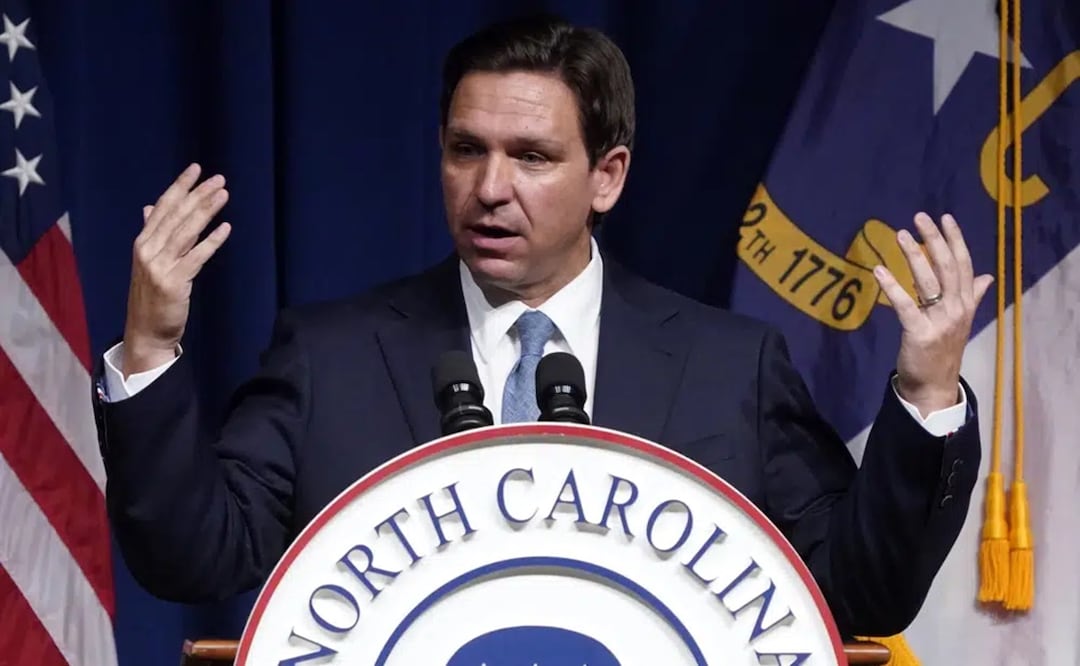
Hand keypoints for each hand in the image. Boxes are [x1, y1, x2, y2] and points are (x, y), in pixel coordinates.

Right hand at [122, 164, 231, 375]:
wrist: (146, 331)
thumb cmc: (151, 296)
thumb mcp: (148, 261)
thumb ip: (151, 233)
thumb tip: (149, 208)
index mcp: (142, 242)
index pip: (162, 207)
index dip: (179, 187)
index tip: (195, 169)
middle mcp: (148, 250)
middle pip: (176, 215)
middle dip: (198, 194)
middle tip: (218, 178)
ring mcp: (159, 266)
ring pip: (186, 231)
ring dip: (206, 211)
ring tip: (223, 194)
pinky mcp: (174, 282)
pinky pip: (196, 257)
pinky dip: (211, 241)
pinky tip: (225, 228)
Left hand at [873, 212, 992, 416]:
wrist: (934, 386)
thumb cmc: (943, 351)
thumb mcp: (962, 321)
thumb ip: (972, 296)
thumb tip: (986, 277)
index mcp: (966, 303)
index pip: (963, 264)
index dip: (955, 240)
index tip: (945, 217)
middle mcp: (957, 308)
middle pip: (947, 267)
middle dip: (934, 239)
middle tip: (919, 217)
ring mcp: (940, 321)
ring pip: (928, 281)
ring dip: (914, 255)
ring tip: (901, 234)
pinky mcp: (920, 333)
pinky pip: (905, 306)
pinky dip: (892, 287)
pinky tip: (879, 270)